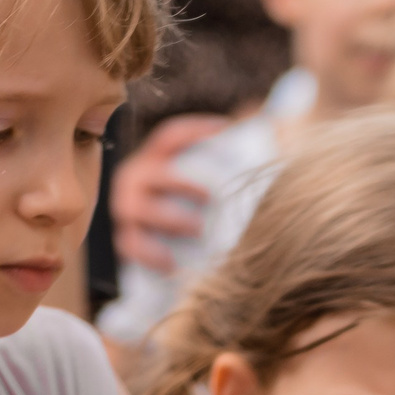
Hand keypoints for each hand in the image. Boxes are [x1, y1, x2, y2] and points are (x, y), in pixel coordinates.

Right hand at [110, 115, 229, 272]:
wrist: (150, 246)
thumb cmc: (187, 209)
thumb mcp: (199, 182)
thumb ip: (226, 162)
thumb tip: (270, 134)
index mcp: (155, 159)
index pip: (171, 136)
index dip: (195, 130)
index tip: (226, 128)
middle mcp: (136, 179)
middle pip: (154, 174)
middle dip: (181, 183)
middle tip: (210, 197)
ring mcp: (128, 209)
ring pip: (137, 209)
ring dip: (169, 218)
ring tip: (199, 230)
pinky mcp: (125, 238)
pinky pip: (132, 245)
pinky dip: (151, 254)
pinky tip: (173, 265)